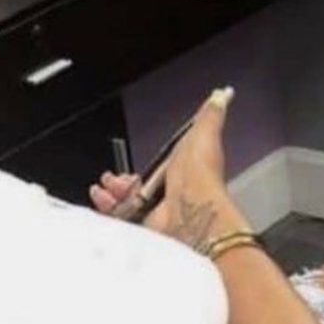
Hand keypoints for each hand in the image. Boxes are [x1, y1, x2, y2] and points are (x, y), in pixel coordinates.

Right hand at [90, 97, 249, 248]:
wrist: (189, 206)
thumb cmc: (199, 173)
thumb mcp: (204, 132)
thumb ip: (209, 115)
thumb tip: (222, 95)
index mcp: (181, 173)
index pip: (156, 171)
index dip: (141, 168)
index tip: (127, 167)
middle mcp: (168, 196)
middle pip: (136, 190)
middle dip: (119, 182)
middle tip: (110, 178)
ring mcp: (154, 214)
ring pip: (125, 205)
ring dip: (111, 195)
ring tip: (102, 189)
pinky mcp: (143, 227)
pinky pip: (120, 220)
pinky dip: (107, 211)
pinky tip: (101, 201)